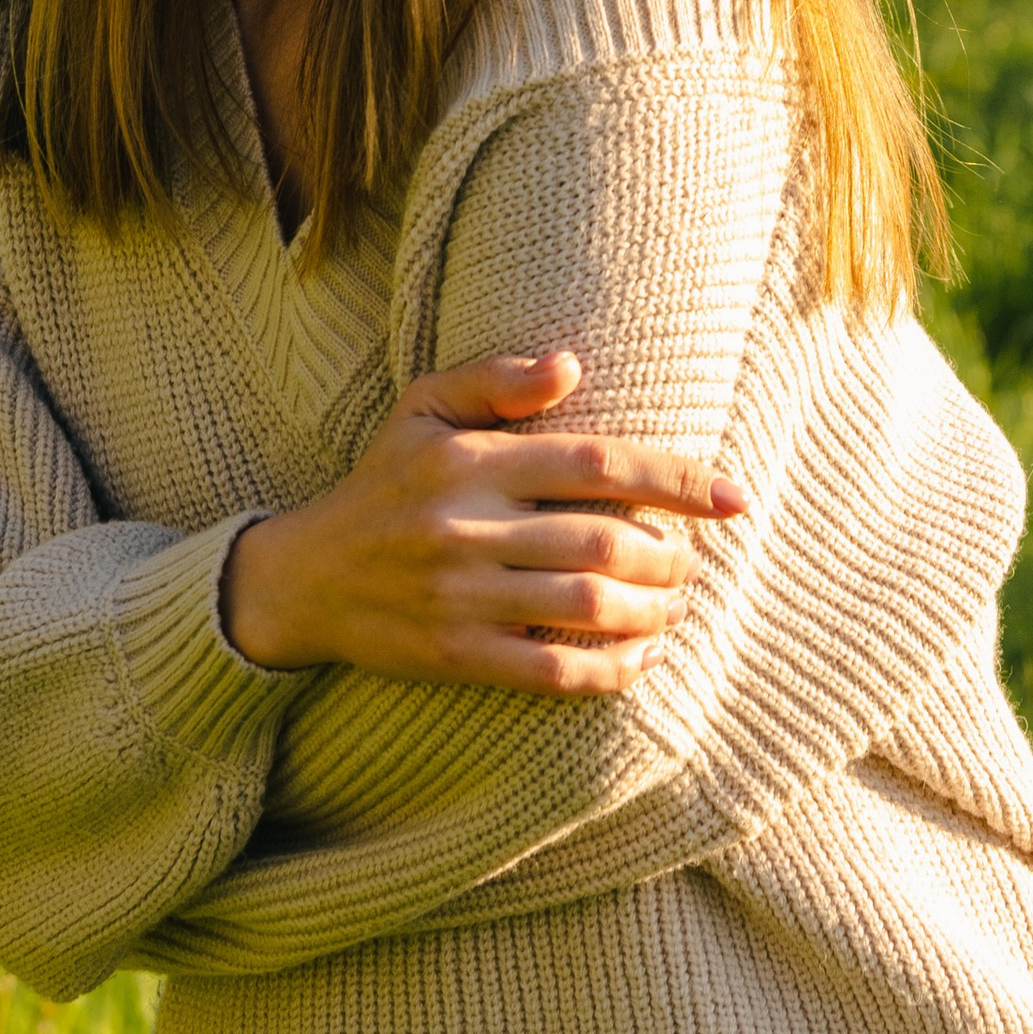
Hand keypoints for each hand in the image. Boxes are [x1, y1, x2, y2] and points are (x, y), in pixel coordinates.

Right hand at [220, 350, 747, 691]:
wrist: (300, 580)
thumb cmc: (381, 485)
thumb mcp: (420, 410)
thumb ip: (494, 381)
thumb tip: (572, 364)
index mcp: (469, 461)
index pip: (596, 463)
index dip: (675, 479)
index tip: (732, 498)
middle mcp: (465, 527)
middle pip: (604, 540)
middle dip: (672, 555)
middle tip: (694, 560)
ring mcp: (460, 596)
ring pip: (587, 604)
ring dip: (653, 609)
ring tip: (675, 603)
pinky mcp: (455, 656)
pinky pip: (552, 669)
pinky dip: (611, 668)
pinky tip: (641, 657)